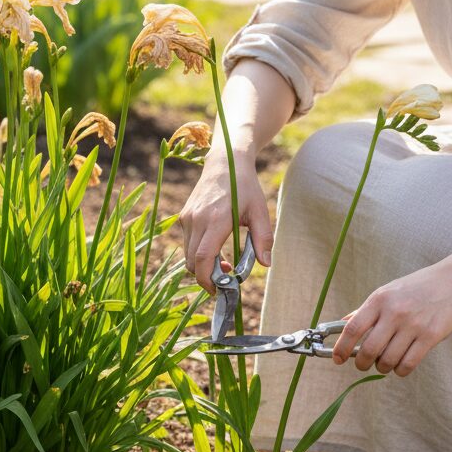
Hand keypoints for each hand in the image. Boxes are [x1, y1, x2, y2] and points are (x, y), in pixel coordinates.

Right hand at [178, 150, 273, 293]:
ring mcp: (188, 217)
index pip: (202, 258)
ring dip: (202, 265)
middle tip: (225, 279)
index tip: (219, 289)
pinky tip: (215, 248)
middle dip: (206, 277)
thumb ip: (263, 238)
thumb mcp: (259, 211)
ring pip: (188, 254)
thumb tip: (266, 263)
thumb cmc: (245, 186)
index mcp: (215, 220)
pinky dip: (198, 253)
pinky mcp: (185, 215)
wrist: (225, 162)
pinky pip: (187, 242)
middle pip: (192, 261)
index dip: (207, 279)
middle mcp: (196, 220)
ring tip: (223, 264)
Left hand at [331, 264, 451, 376]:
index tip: (337, 358)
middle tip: (362, 364)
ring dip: (382, 367)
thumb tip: (343, 324)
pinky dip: (400, 370)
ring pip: (388, 360)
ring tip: (384, 363)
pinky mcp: (430, 337)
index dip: (342, 347)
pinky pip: (408, 364)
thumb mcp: (387, 292)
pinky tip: (399, 366)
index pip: (353, 328)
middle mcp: (394, 312)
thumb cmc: (416, 288)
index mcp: (379, 299)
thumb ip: (366, 309)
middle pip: (369, 349)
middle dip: (361, 363)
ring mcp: (413, 325)